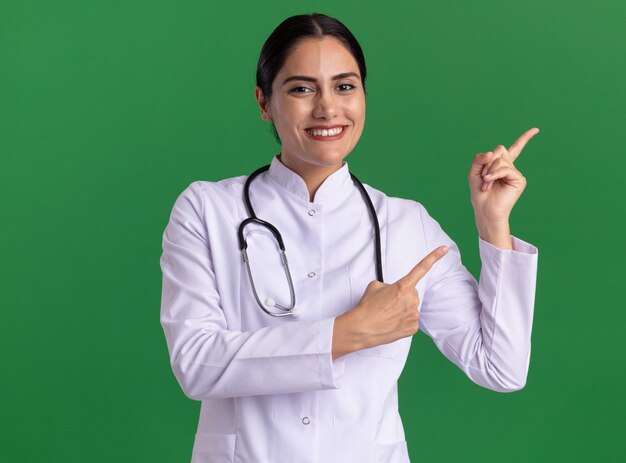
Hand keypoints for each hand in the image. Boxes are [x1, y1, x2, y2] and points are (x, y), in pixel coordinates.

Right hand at [332, 245, 448, 358]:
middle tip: (387, 302)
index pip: (421, 268)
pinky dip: (402, 320)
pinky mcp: (412, 327)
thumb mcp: (375, 286)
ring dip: (401, 308)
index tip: (444, 249)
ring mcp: (413, 314)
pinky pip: (410, 319)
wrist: (362, 328)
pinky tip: (392, 322)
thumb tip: (394, 291)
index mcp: (403, 286)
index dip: (434, 257)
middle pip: (411, 292)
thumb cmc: (367, 307)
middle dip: (401, 295)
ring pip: (411, 307)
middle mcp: (411, 300)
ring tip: (387, 313)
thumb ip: (390, 285)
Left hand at [468, 128, 539, 222]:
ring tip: (486, 183)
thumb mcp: (474, 172)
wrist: (485, 209)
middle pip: (500, 150)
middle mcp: (510, 167)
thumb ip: (479, 159)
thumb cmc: (479, 192)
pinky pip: (505, 168)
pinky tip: (490, 182)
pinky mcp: (519, 179)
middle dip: (487, 162)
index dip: (525, 138)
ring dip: (489, 171)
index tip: (536, 130)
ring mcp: (516, 173)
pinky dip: (495, 174)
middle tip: (484, 176)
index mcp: (501, 165)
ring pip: (500, 160)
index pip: (514, 148)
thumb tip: (491, 153)